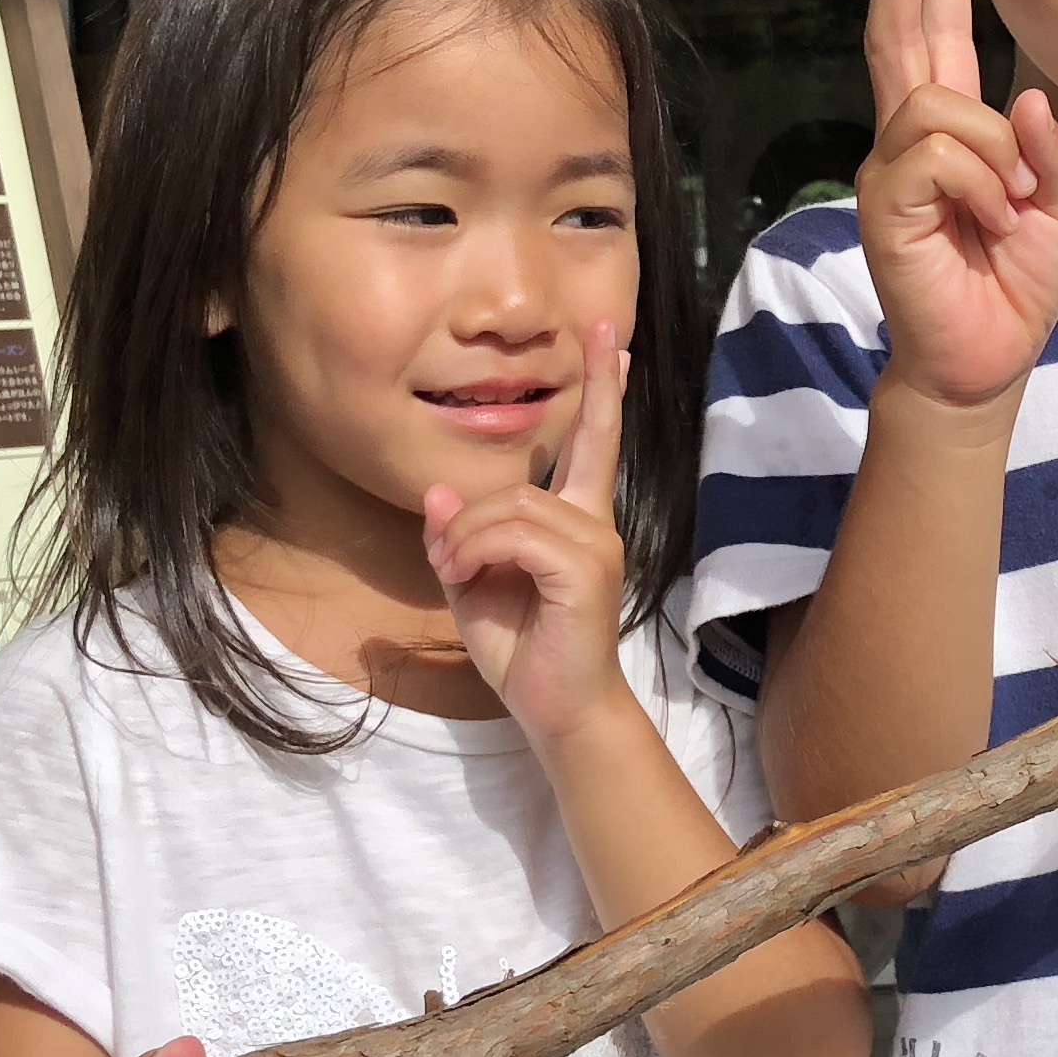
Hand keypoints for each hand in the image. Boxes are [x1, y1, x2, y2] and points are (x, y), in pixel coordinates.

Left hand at [424, 319, 634, 747]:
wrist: (557, 711)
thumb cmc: (524, 653)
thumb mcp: (473, 588)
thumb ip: (460, 540)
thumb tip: (440, 496)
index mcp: (575, 524)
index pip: (593, 445)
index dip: (604, 393)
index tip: (617, 344)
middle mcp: (594, 525)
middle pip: (563, 456)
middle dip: (575, 414)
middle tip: (597, 368)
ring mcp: (595, 544)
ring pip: (514, 502)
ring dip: (467, 535)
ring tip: (454, 572)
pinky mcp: (583, 569)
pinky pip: (516, 533)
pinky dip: (478, 550)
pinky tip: (467, 577)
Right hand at [856, 0, 1057, 408]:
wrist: (986, 361)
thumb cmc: (1014, 288)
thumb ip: (1049, 150)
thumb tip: (1026, 98)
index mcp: (951, 138)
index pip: (931, 42)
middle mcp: (909, 143)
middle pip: (901, 39)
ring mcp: (891, 172)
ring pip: (938, 103)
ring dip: (994, 148)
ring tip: (1010, 203)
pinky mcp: (884, 205)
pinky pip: (939, 156)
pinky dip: (981, 184)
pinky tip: (990, 220)